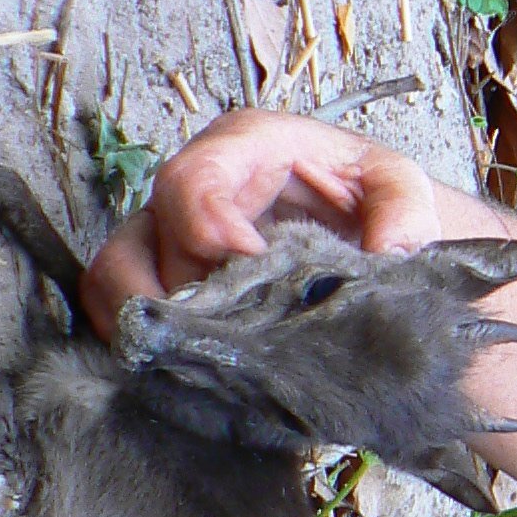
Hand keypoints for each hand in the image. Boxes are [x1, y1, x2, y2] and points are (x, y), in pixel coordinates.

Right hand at [80, 110, 451, 338]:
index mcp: (245, 147)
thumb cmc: (375, 200)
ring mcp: (169, 230)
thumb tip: (388, 257)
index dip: (212, 241)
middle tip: (240, 339)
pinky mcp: (163, 274)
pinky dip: (141, 339)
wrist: (369, 225)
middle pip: (150, 241)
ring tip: (205, 361)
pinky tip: (183, 369)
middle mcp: (194, 184)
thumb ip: (404, 215)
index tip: (254, 281)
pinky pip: (112, 302)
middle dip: (191, 299)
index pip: (192, 187)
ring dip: (154, 325)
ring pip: (115, 274)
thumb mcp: (402, 190)